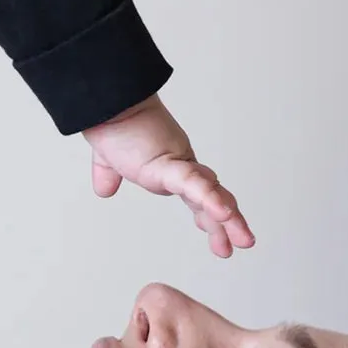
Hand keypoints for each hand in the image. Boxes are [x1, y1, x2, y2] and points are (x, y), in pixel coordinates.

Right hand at [80, 94, 254, 260]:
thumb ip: (109, 175)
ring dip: (230, 219)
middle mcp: (181, 166)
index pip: (198, 196)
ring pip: (211, 194)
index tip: (220, 239)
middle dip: (229, 224)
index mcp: (170, 168)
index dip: (210, 216)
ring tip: (243, 240)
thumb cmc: (110, 124)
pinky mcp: (170, 162)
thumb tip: (104, 189)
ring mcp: (178, 164)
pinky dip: (210, 200)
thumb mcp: (108, 160)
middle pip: (212, 198)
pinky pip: (193, 184)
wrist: (107, 104)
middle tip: (242, 243)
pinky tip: (224, 215)